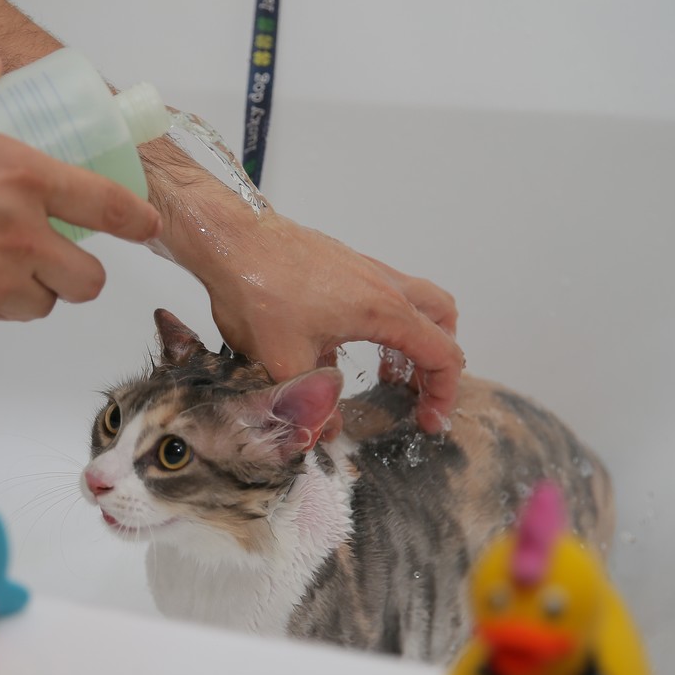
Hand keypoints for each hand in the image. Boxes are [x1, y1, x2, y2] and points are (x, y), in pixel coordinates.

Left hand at [202, 213, 462, 434]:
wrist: (231, 240)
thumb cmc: (259, 291)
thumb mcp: (285, 363)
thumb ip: (313, 404)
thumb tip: (325, 433)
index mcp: (384, 311)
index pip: (442, 355)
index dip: (443, 394)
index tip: (428, 422)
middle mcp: (384, 285)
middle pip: (443, 322)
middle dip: (437, 363)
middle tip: (416, 395)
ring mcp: (366, 270)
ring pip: (417, 302)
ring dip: (415, 339)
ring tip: (389, 374)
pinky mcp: (345, 264)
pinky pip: (386, 293)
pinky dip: (387, 322)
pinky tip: (346, 346)